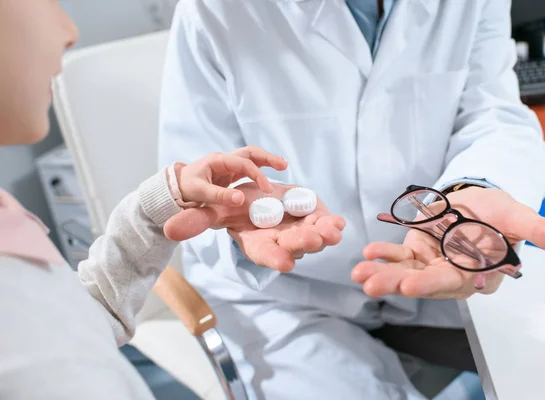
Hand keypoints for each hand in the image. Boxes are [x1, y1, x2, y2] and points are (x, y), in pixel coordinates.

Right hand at [165, 182, 345, 272]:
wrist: (260, 199)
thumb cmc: (236, 208)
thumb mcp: (215, 210)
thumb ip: (197, 221)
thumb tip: (169, 230)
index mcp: (259, 244)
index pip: (266, 255)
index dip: (275, 258)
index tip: (285, 263)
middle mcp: (282, 243)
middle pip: (294, 247)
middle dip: (303, 244)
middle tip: (312, 239)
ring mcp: (302, 234)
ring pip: (315, 238)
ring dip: (324, 235)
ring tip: (332, 229)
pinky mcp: (316, 221)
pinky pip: (326, 225)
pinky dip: (333, 223)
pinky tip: (339, 221)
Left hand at [175, 146, 286, 205]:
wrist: (176, 188)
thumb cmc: (186, 189)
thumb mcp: (201, 193)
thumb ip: (220, 196)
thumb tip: (241, 200)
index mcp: (218, 161)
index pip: (244, 164)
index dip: (257, 175)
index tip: (267, 189)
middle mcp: (225, 159)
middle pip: (251, 153)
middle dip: (268, 157)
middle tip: (284, 165)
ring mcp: (228, 165)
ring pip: (251, 157)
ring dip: (267, 160)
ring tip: (283, 165)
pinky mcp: (230, 173)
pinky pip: (248, 166)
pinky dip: (261, 168)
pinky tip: (271, 173)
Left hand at [351, 187, 544, 299]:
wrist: (481, 201)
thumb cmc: (500, 212)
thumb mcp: (519, 216)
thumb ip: (544, 231)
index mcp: (480, 272)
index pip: (458, 282)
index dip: (435, 283)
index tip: (412, 284)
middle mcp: (454, 275)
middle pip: (426, 282)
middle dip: (399, 283)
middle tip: (373, 285)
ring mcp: (433, 265)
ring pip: (408, 272)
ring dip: (383, 274)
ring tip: (359, 274)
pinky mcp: (418, 253)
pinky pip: (400, 257)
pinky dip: (383, 256)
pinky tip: (367, 254)